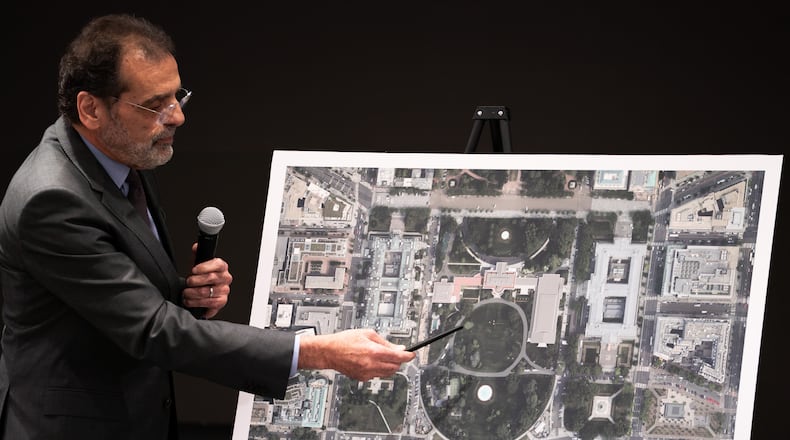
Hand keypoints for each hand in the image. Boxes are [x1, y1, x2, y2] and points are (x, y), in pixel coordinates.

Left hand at [182, 244, 232, 318]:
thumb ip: (197, 254)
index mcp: (222, 267)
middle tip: (188, 282)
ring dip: (193, 293)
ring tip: (186, 293)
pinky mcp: (221, 302)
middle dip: (195, 281)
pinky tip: (190, 301)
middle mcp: (226, 278)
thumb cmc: (201, 277)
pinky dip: (196, 303)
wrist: (203, 292)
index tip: (194, 270)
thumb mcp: (198, 264)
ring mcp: (225, 291)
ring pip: (207, 292)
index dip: (204, 267)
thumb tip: (196, 247)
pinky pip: (209, 303)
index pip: (218, 264)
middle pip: (211, 278)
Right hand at [297, 328, 415, 380]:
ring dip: (389, 366)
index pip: (398, 357)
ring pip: (387, 373)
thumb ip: (385, 342)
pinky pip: (376, 376)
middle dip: (399, 361)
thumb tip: (398, 347)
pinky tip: (371, 362)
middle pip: (395, 367)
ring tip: (381, 356)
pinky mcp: (362, 378)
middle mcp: (371, 364)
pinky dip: (378, 370)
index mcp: (374, 351)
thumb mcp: (368, 334)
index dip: (408, 356)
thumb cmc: (345, 340)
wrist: (330, 352)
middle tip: (396, 354)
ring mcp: (367, 373)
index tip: (412, 354)